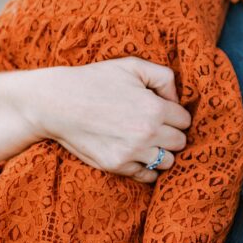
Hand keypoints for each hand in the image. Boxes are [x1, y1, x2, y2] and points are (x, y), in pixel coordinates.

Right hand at [25, 57, 192, 181]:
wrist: (57, 103)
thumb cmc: (95, 80)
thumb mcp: (132, 66)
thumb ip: (164, 77)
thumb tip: (177, 99)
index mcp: (154, 108)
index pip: (185, 120)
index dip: (174, 114)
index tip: (162, 111)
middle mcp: (147, 133)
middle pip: (180, 142)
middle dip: (171, 133)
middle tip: (155, 126)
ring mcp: (131, 153)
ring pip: (167, 161)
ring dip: (161, 152)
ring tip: (146, 141)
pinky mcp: (116, 166)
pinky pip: (147, 176)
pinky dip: (146, 168)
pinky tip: (137, 155)